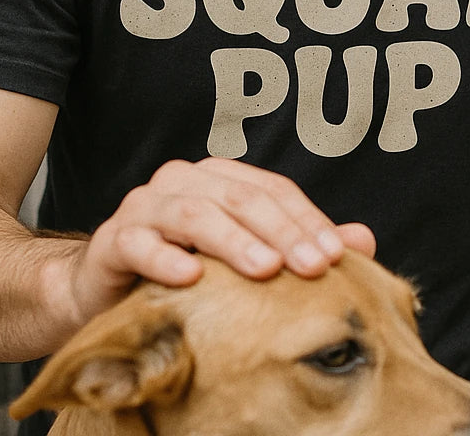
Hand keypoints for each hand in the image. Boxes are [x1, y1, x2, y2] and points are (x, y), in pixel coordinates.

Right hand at [64, 158, 375, 324]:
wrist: (105, 291)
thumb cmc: (185, 270)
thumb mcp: (246, 259)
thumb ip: (299, 245)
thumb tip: (364, 239)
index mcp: (220, 178)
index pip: (273, 190)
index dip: (306, 220)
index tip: (337, 255)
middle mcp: (183, 181)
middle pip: (240, 197)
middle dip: (281, 231)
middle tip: (313, 267)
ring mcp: (146, 206)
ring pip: (194, 213)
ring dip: (233, 240)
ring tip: (265, 269)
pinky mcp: (113, 239)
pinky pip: (139, 243)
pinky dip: (165, 258)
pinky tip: (191, 277)